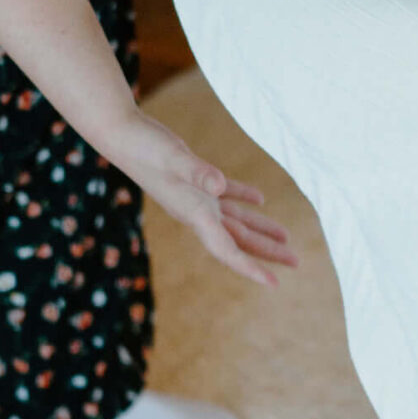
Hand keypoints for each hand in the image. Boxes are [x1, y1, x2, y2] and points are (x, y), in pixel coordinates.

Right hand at [115, 110, 298, 288]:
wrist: (120, 134)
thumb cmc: (145, 148)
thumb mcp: (173, 158)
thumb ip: (196, 172)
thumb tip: (219, 187)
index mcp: (195, 213)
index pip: (227, 250)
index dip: (250, 268)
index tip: (273, 283)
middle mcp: (197, 212)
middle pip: (238, 240)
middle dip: (266, 252)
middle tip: (297, 262)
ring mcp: (196, 197)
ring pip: (235, 220)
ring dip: (260, 229)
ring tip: (287, 238)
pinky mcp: (196, 179)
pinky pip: (225, 195)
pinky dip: (244, 199)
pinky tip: (260, 200)